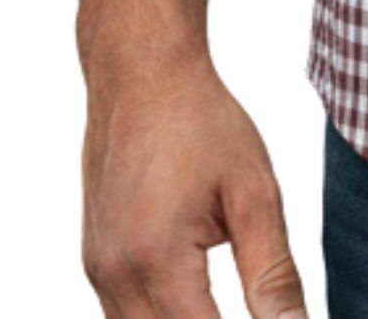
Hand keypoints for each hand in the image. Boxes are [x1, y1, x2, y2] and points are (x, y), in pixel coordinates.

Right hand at [79, 46, 310, 317]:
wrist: (141, 73)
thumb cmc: (201, 122)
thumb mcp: (254, 191)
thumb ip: (273, 273)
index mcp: (157, 258)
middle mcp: (115, 276)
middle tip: (257, 309)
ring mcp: (97, 272)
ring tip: (223, 305)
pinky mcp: (95, 263)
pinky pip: (123, 318)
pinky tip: (196, 307)